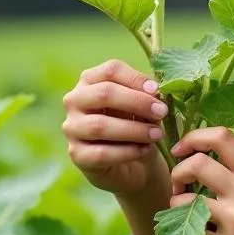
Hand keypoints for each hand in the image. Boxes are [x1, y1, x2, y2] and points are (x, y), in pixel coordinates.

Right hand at [62, 59, 169, 199]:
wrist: (131, 164)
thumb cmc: (136, 125)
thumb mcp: (143, 107)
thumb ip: (147, 96)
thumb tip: (157, 91)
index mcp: (91, 80)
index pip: (111, 70)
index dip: (136, 78)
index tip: (157, 90)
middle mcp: (75, 100)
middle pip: (104, 93)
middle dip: (137, 102)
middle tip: (162, 112)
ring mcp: (72, 127)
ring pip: (99, 125)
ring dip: (134, 130)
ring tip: (157, 134)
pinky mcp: (76, 154)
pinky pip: (100, 153)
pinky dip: (126, 152)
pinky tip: (144, 150)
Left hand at [169, 127, 233, 234]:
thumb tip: (211, 165)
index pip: (221, 136)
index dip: (194, 137)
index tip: (183, 150)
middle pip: (196, 164)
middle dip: (178, 172)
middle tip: (181, 185)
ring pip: (185, 200)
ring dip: (176, 204)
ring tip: (184, 211)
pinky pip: (190, 233)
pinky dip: (183, 231)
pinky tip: (191, 233)